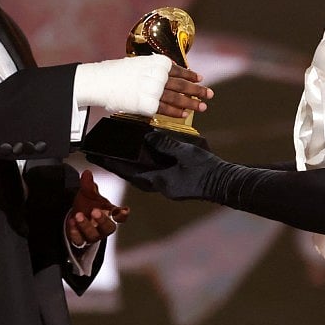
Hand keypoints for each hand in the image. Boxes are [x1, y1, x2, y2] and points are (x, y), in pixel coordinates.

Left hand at [65, 169, 127, 247]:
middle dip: (102, 220)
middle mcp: (103, 227)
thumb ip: (88, 185)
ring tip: (79, 215)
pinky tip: (71, 223)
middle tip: (96, 211)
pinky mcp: (81, 241)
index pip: (120, 217)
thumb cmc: (87, 206)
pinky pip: (79, 240)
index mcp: (109, 214)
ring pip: (93, 235)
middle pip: (108, 228)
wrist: (75, 219)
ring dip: (85, 226)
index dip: (123, 215)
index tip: (123, 210)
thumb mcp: (88, 194)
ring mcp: (93, 235)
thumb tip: (87, 173)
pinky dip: (75, 232)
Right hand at [72, 55, 212, 117]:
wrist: (101, 81)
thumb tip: (168, 76)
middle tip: (209, 94)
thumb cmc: (118, 72)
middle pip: (183, 84)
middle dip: (198, 90)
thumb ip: (155, 69)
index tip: (200, 78)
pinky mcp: (148, 104)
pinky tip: (185, 114)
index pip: (180, 70)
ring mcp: (155, 90)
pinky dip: (177, 111)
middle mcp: (159, 75)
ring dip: (192, 102)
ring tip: (202, 106)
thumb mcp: (140, 63)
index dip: (192, 75)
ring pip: (178, 97)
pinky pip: (167, 109)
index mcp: (158, 62)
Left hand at [93, 133, 221, 199]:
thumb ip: (167, 145)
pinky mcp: (177, 183)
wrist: (225, 183)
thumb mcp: (186, 153)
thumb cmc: (207, 170)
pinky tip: (146, 158)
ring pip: (144, 176)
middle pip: (135, 176)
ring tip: (120, 157)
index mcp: (161, 182)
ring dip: (132, 167)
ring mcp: (170, 186)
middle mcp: (162, 186)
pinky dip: (147, 166)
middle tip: (104, 157)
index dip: (114, 165)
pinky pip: (156, 174)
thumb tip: (150, 137)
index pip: (131, 174)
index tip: (99, 159)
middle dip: (119, 166)